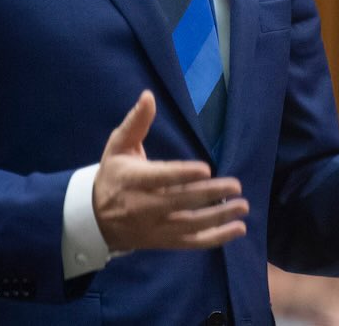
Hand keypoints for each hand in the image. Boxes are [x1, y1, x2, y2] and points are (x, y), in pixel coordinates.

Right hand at [93, 90, 248, 250]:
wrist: (96, 220)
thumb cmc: (113, 176)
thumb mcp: (118, 146)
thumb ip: (136, 122)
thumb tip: (148, 96)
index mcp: (134, 180)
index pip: (161, 178)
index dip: (183, 175)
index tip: (206, 169)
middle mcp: (145, 207)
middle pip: (181, 202)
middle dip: (210, 194)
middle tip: (236, 185)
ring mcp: (156, 227)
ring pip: (191, 224)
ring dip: (219, 217)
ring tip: (242, 206)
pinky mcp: (165, 241)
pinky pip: (192, 243)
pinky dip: (216, 238)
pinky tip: (237, 229)